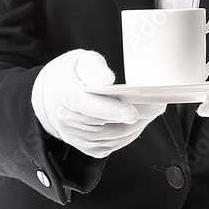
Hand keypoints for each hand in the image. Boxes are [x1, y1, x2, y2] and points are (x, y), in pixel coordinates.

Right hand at [31, 49, 165, 158]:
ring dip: (136, 125)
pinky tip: (137, 120)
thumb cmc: (70, 76)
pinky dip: (129, 134)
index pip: (88, 106)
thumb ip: (93, 68)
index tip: (131, 111)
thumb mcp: (79, 60)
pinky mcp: (87, 148)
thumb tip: (105, 80)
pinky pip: (113, 145)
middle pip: (107, 123)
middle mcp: (68, 120)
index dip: (111, 110)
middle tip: (157, 102)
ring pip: (114, 136)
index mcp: (65, 94)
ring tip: (152, 108)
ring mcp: (77, 137)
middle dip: (135, 114)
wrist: (51, 97)